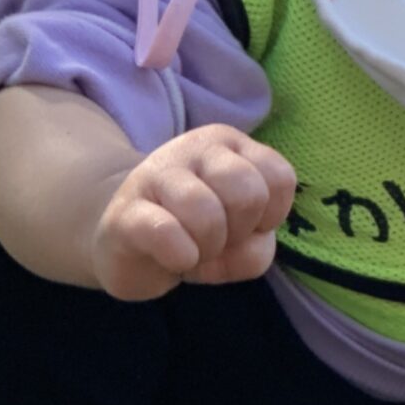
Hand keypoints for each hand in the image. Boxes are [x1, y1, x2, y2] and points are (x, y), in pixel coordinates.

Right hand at [92, 125, 296, 302]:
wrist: (125, 241)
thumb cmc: (193, 234)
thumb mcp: (240, 243)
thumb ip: (257, 249)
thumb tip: (242, 249)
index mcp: (230, 146)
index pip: (279, 177)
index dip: (270, 216)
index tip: (245, 226)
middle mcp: (195, 148)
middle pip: (248, 194)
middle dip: (240, 232)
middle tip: (217, 239)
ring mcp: (156, 174)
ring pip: (207, 214)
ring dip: (209, 248)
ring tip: (194, 250)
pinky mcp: (125, 211)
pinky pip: (166, 232)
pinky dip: (181, 256)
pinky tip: (175, 259)